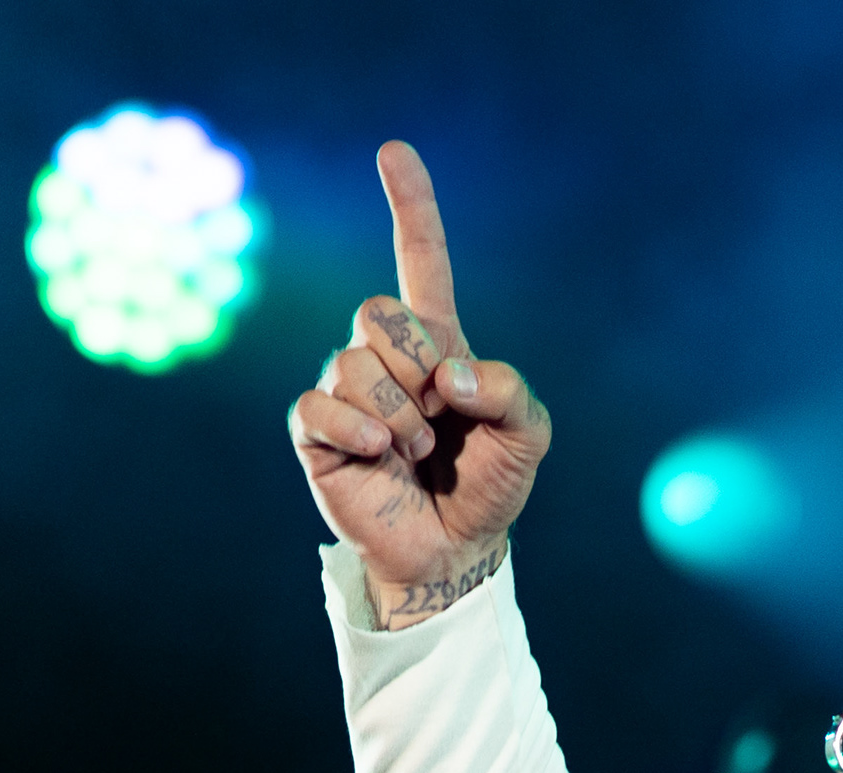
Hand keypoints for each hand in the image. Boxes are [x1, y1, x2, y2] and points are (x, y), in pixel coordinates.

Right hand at [289, 142, 551, 628]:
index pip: (420, 260)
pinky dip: (360, 431)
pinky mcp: (316, 429)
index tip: (393, 151)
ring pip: (354, 363)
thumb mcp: (527, 434)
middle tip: (438, 419)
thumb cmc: (489, 485)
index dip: (410, 206)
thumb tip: (448, 376)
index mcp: (437, 341)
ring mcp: (345, 389)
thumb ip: (506, 389)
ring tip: (413, 452)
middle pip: (378, 311)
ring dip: (400, 417)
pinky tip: (380, 456)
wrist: (455, 550)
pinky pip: (321, 406)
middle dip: (418, 365)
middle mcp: (384, 355)